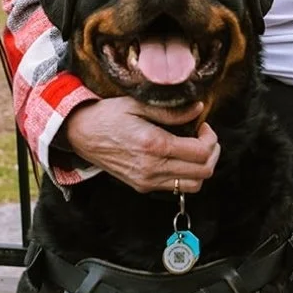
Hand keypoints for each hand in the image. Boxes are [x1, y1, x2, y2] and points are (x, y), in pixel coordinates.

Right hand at [63, 98, 218, 193]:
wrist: (81, 135)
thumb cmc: (107, 116)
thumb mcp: (137, 104)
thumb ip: (171, 110)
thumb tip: (198, 109)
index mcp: (154, 145)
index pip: (201, 152)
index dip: (210, 138)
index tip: (203, 125)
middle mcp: (152, 168)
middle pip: (203, 172)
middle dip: (212, 153)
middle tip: (205, 137)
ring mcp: (147, 181)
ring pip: (194, 185)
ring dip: (201, 168)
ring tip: (195, 149)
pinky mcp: (142, 186)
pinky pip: (176, 188)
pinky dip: (186, 175)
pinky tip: (179, 158)